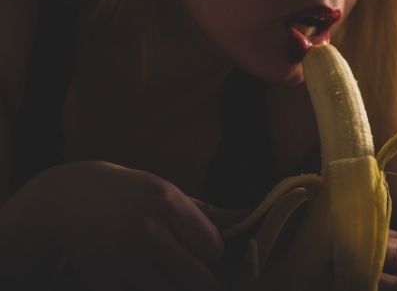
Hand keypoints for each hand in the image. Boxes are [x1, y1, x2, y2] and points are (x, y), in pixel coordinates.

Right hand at [31, 161, 240, 290]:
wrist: (70, 199)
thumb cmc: (131, 194)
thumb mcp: (169, 192)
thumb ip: (209, 213)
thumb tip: (249, 215)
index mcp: (167, 203)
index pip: (213, 248)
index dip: (212, 253)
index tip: (202, 248)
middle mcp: (146, 230)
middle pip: (198, 279)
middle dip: (201, 279)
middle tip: (192, 269)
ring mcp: (123, 258)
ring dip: (177, 287)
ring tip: (172, 273)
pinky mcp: (106, 279)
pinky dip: (151, 289)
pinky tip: (146, 276)